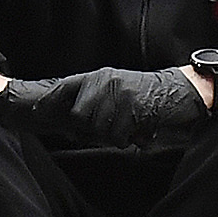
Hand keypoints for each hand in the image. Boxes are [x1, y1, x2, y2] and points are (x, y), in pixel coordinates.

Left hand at [0, 65, 207, 147]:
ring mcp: (118, 95)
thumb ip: (94, 99)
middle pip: (79, 116)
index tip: (37, 112)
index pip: (65, 88)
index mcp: (97, 77)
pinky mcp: (133, 108)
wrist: (180, 90)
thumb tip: (70, 121)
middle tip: (102, 134)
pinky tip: (137, 133)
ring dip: (110, 136)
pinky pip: (117, 134)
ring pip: (97, 128)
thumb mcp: (116, 87)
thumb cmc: (145, 94)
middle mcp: (104, 83)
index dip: (50, 101)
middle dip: (87, 130)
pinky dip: (125, 139)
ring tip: (125, 131)